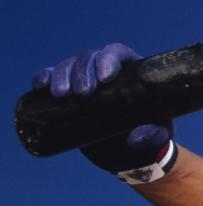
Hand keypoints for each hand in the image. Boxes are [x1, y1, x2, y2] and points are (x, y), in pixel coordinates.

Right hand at [33, 43, 173, 177]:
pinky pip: (51, 77)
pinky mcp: (66, 93)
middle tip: (83, 93)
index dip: (109, 59)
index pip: (118, 53)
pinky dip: (44, 77)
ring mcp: (84, 80)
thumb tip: (138, 137)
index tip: (105, 77)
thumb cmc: (147, 135)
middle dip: (83, 71)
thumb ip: (155, 135)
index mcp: (131, 72)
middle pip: (91, 57)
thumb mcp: (157, 135)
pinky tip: (41, 85)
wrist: (126, 152)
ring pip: (70, 65)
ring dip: (62, 74)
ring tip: (61, 95)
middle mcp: (105, 70)